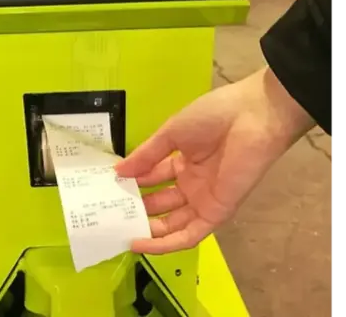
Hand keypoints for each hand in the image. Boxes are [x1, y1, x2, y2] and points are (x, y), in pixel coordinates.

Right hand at [115, 67, 313, 254]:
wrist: (252, 117)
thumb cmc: (210, 117)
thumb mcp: (171, 133)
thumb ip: (146, 156)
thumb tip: (117, 171)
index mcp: (181, 160)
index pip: (151, 176)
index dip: (131, 182)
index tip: (107, 189)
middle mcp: (191, 182)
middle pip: (160, 202)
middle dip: (137, 208)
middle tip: (110, 215)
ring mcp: (203, 199)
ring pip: (172, 222)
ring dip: (148, 229)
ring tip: (120, 233)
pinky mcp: (216, 213)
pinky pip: (190, 234)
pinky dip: (166, 243)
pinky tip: (142, 243)